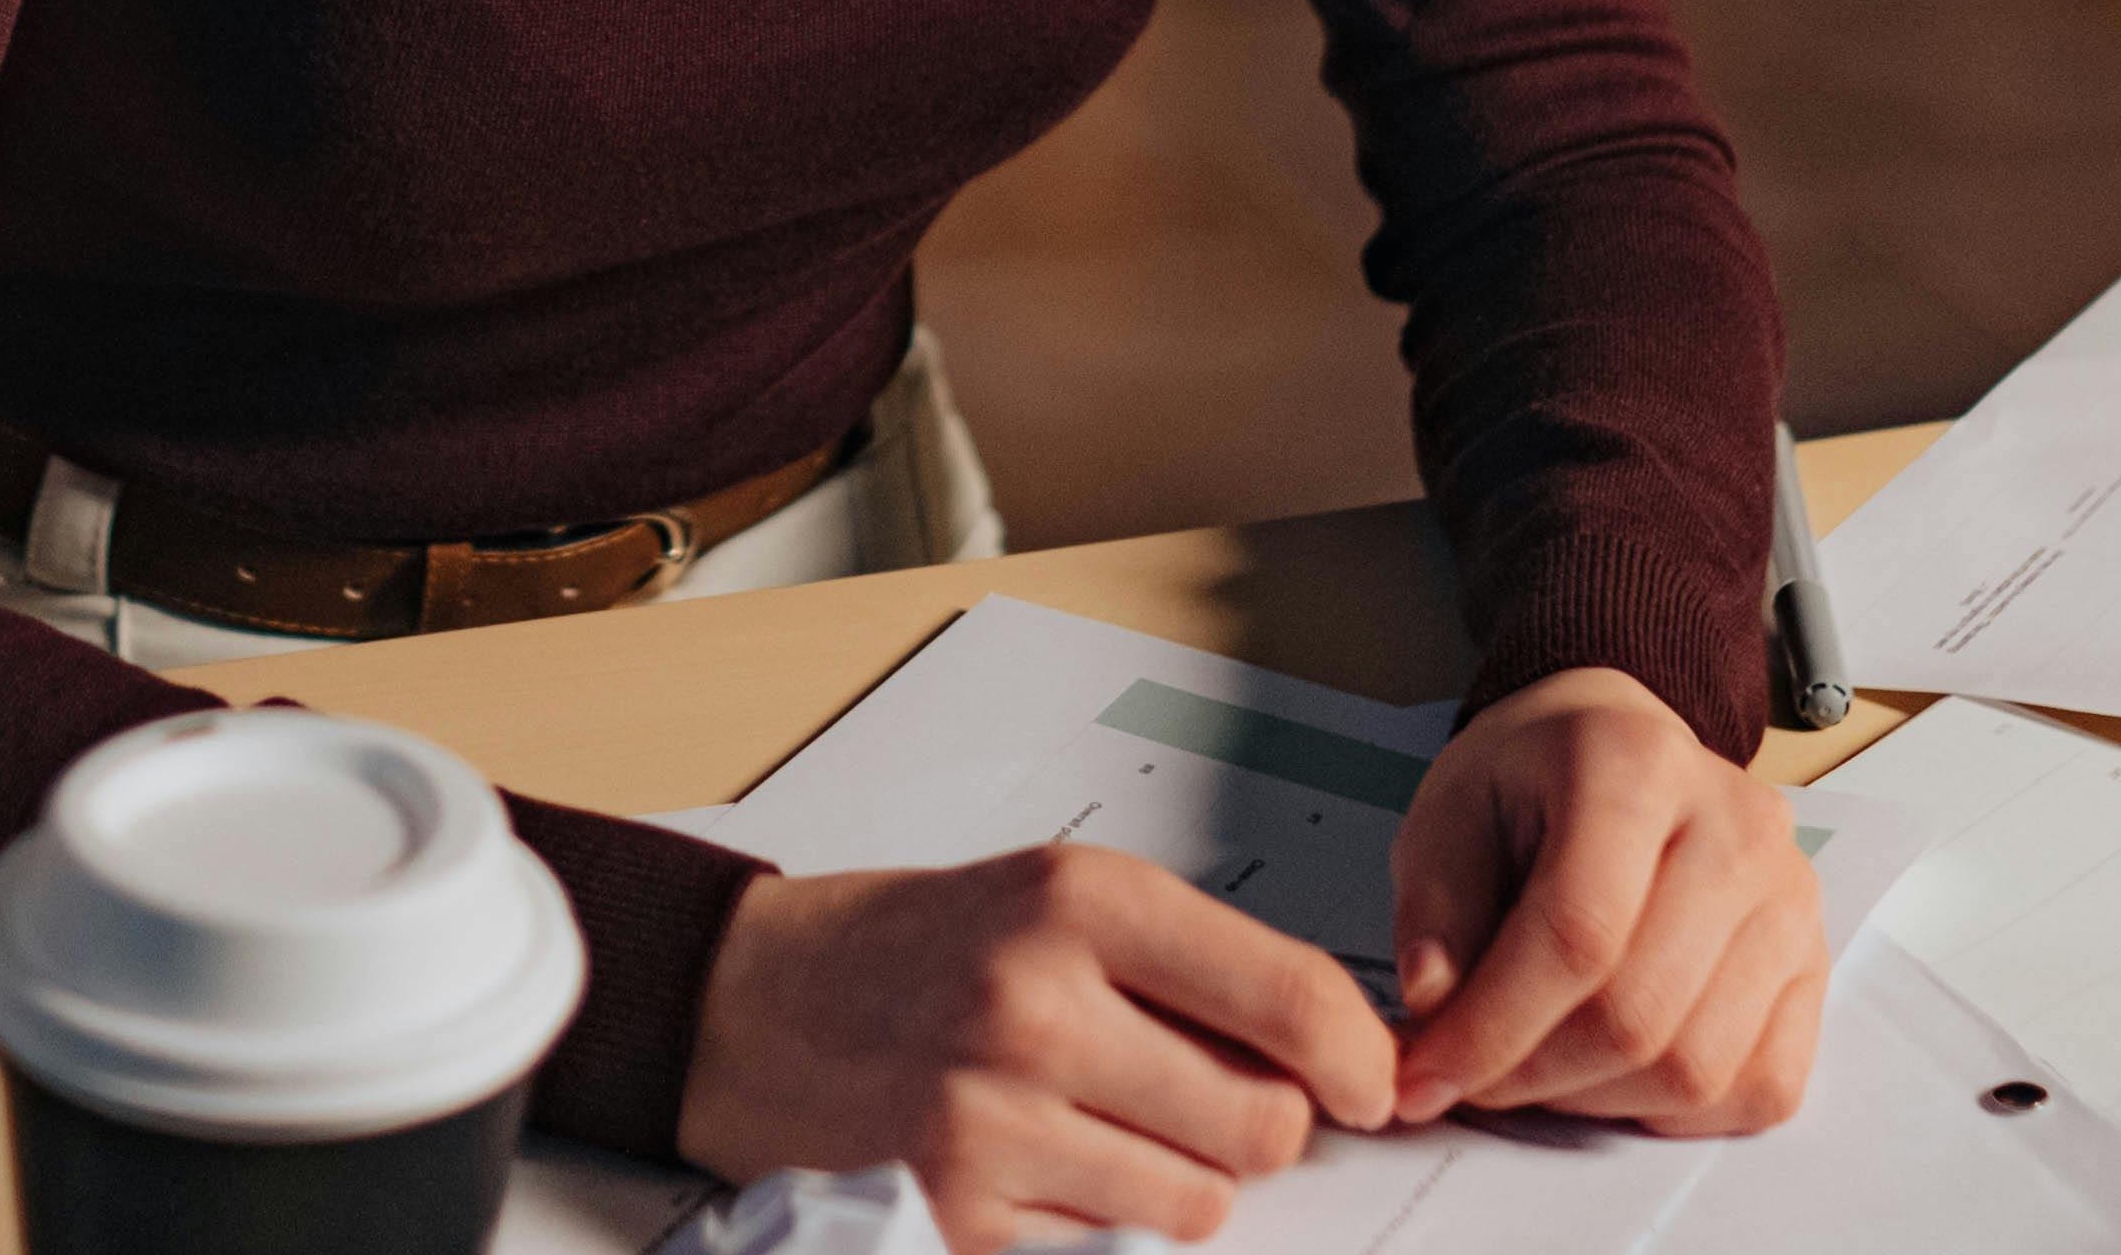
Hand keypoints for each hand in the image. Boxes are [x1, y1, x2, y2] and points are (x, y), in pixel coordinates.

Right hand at [678, 846, 1400, 1245]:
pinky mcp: (959, 1213)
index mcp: (1078, 903)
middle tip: (1207, 1103)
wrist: (751, 1003)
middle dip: (1258, 1126)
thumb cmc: (912, 948)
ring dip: (1178, 1182)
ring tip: (1104, 1129)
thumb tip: (1328, 1054)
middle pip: (1260, 1121)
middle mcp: (1037, 1003)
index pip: (1288, 992)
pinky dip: (1097, 1224)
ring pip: (1197, 1202)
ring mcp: (993, 1119)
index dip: (1357, 1055)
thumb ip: (1189, 965)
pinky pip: (1109, 1250)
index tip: (1370, 1082)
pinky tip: (1041, 1166)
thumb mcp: (1054, 900)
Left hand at [1387, 666, 1824, 1131]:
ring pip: (1696, 1067)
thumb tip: (1437, 1010)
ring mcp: (1790, 898)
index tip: (1425, 1079)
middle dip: (1533, 1076)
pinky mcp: (1815, 962)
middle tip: (1470, 1082)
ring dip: (1595, 1099)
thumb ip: (1436, 913)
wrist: (1616, 752)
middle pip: (1637, 1012)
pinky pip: (1761, 1087)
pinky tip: (1615, 1073)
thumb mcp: (1448, 817)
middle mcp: (1737, 825)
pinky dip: (1676, 1112)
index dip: (1492, 1027)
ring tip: (1538, 1068)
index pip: (1576, 930)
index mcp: (1635, 764)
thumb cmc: (1529, 787)